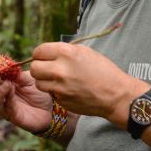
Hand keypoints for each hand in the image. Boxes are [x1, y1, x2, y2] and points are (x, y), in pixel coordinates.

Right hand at [0, 68, 53, 132]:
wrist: (52, 106)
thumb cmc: (37, 90)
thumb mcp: (26, 77)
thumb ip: (15, 73)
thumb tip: (5, 67)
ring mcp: (5, 109)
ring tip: (6, 83)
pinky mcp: (15, 117)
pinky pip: (6, 108)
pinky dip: (8, 98)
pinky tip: (13, 89)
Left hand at [29, 42, 146, 124]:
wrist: (116, 95)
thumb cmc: (102, 70)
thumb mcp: (83, 51)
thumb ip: (62, 50)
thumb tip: (46, 53)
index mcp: (66, 53)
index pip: (38, 51)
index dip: (40, 54)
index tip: (45, 57)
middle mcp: (60, 70)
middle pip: (34, 68)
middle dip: (39, 67)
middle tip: (47, 69)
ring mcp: (60, 87)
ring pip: (38, 82)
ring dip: (44, 80)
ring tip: (56, 79)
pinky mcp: (61, 100)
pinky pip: (49, 93)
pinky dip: (54, 91)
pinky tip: (66, 89)